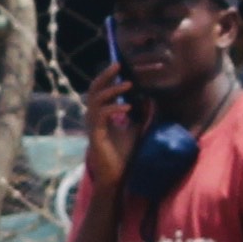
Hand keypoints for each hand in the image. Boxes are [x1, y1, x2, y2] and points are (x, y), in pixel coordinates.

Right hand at [78, 63, 136, 190]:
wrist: (117, 176)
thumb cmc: (124, 154)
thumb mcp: (136, 128)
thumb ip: (139, 114)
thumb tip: (150, 98)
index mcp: (100, 114)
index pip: (101, 89)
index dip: (108, 77)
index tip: (120, 66)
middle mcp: (93, 117)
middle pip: (94, 89)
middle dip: (106, 76)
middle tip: (118, 65)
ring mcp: (93, 126)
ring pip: (95, 100)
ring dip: (112, 91)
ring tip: (128, 85)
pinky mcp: (95, 135)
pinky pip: (101, 116)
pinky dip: (114, 109)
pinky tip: (128, 107)